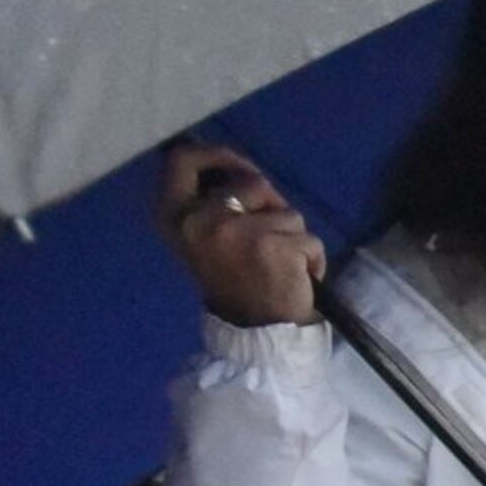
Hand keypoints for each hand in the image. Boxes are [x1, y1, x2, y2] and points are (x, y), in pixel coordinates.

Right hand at [157, 144, 324, 327]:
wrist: (256, 331)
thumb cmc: (235, 280)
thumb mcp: (208, 235)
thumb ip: (215, 200)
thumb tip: (235, 164)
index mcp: (174, 216)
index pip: (182, 161)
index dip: (216, 154)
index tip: (238, 165)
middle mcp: (199, 220)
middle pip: (251, 181)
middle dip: (271, 202)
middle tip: (272, 232)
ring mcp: (237, 232)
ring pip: (286, 211)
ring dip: (292, 234)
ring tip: (278, 262)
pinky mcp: (275, 246)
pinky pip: (309, 238)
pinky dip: (311, 256)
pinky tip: (295, 277)